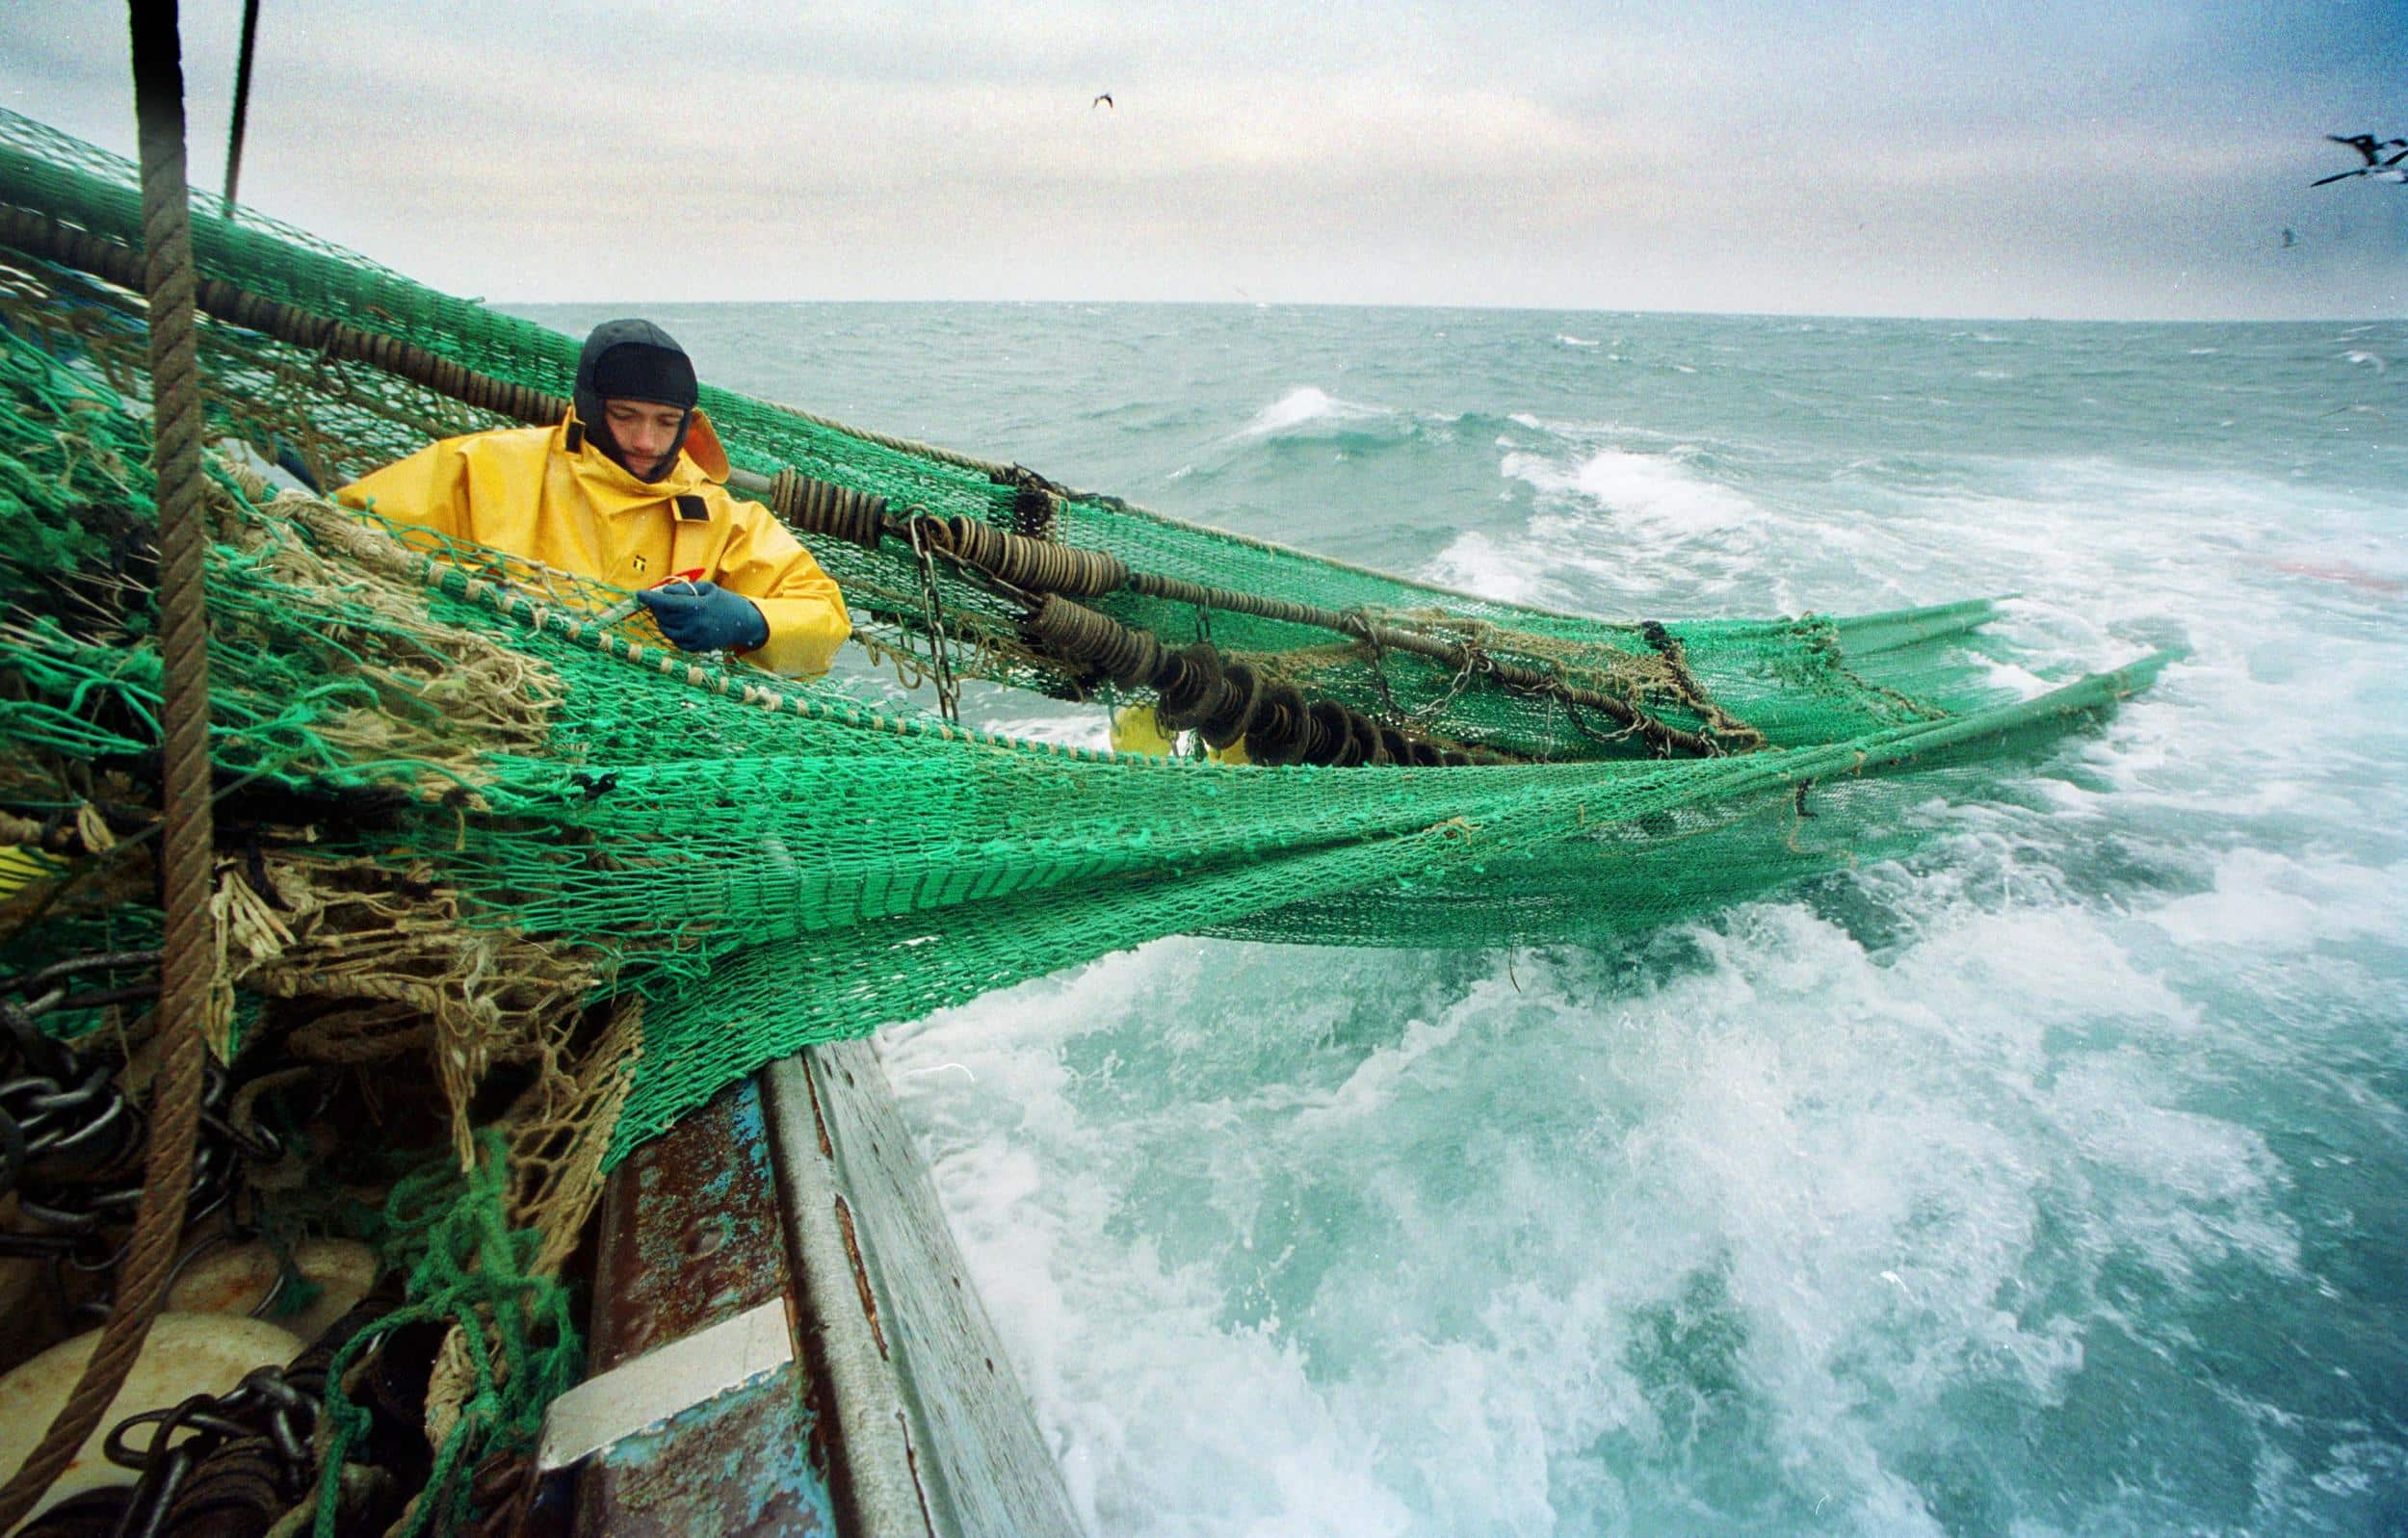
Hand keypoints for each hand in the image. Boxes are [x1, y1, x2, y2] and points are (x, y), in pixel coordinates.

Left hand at [636, 580, 768, 652]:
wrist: (745, 623)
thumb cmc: (725, 601)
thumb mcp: (707, 588)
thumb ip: (683, 590)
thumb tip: (662, 593)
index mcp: (698, 607)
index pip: (666, 603)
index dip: (650, 599)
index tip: (639, 594)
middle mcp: (696, 625)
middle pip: (664, 617)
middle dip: (657, 608)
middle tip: (659, 601)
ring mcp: (696, 638)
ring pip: (667, 631)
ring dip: (663, 621)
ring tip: (671, 613)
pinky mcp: (698, 648)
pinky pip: (676, 641)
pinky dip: (673, 632)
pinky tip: (680, 624)